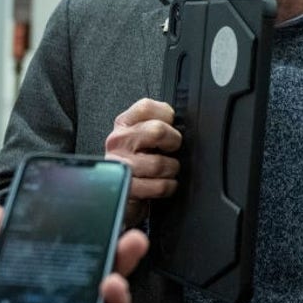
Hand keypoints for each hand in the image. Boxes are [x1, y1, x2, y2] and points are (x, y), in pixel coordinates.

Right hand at [104, 98, 181, 225]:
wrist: (122, 195)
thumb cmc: (140, 163)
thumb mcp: (144, 138)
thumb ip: (158, 124)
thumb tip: (183, 123)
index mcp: (124, 124)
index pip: (146, 107)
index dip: (166, 115)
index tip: (171, 126)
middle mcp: (119, 141)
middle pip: (157, 130)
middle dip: (173, 142)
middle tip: (173, 150)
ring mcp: (120, 164)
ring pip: (160, 163)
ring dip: (171, 169)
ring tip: (168, 170)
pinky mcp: (126, 187)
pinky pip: (159, 186)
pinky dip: (168, 186)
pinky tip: (165, 184)